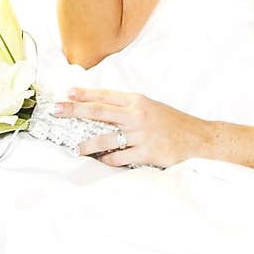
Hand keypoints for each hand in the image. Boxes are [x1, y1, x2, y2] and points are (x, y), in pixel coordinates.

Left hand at [51, 87, 209, 166]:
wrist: (197, 137)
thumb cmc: (172, 122)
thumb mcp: (150, 107)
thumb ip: (129, 107)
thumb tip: (103, 108)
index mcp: (137, 101)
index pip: (105, 95)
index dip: (84, 94)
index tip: (67, 93)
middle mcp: (136, 115)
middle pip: (99, 111)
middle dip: (75, 110)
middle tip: (56, 110)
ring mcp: (140, 134)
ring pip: (105, 137)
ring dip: (87, 144)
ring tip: (77, 149)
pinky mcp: (145, 152)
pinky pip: (119, 157)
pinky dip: (108, 159)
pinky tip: (102, 160)